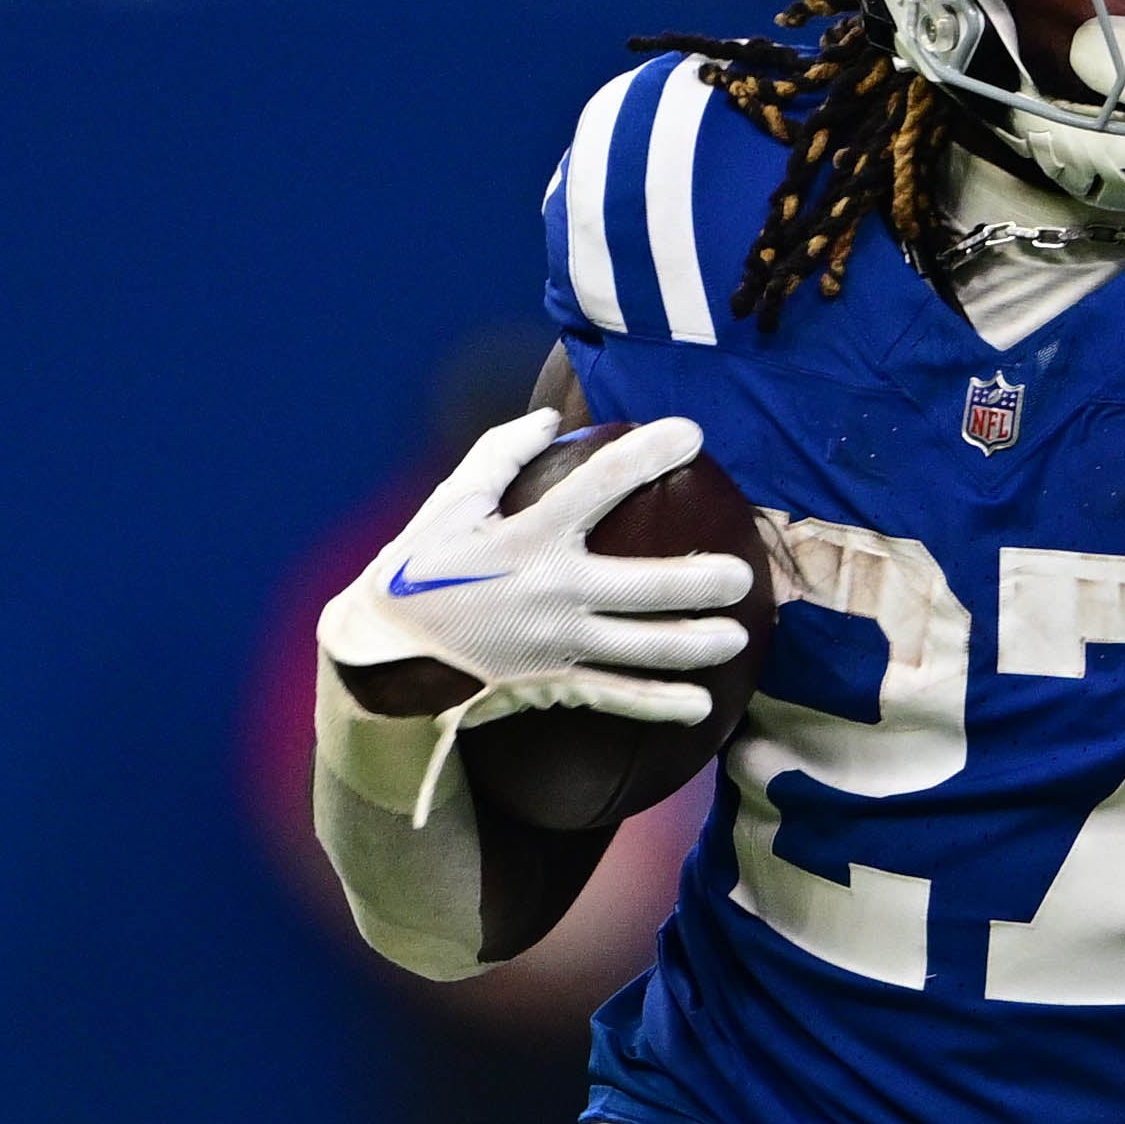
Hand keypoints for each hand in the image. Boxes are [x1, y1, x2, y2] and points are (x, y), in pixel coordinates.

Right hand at [321, 408, 750, 730]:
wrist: (382, 658)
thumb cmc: (419, 570)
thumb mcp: (449, 504)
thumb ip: (498, 455)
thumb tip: (547, 416)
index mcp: (527, 537)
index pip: (600, 485)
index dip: (649, 455)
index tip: (693, 433)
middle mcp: (551, 591)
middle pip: (643, 586)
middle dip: (699, 580)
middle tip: (742, 574)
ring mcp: (556, 644)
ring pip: (642, 647)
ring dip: (696, 645)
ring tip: (740, 638)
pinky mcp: (552, 684)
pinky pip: (616, 697)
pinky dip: (660, 703)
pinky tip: (702, 706)